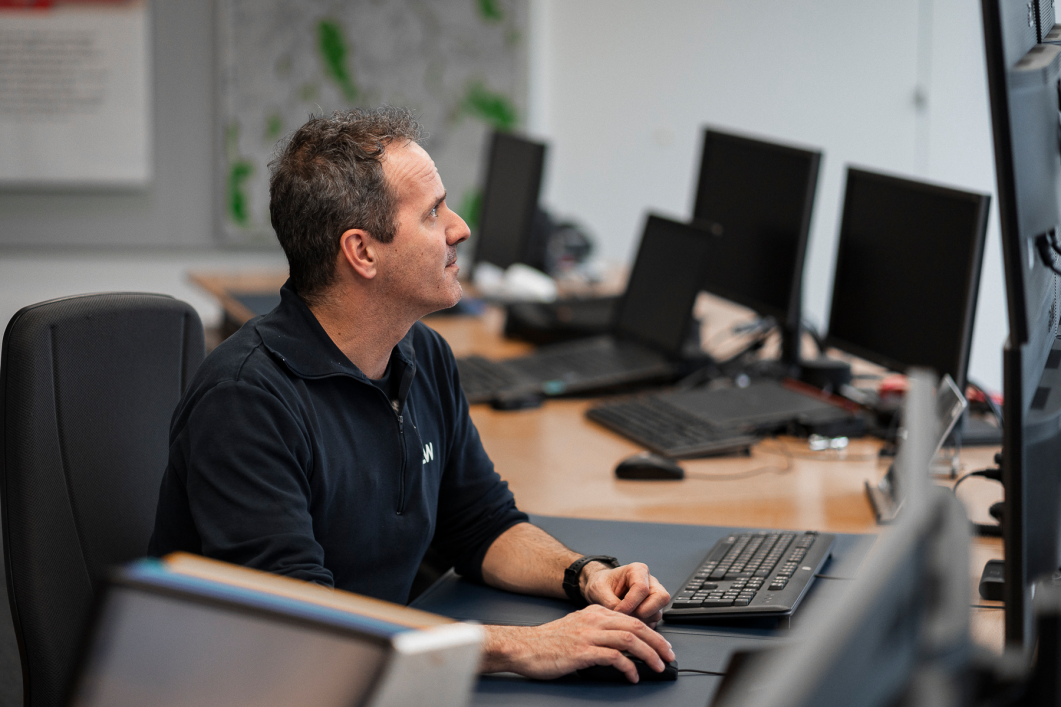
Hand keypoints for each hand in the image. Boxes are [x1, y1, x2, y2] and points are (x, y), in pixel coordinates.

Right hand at [480, 604, 675, 682]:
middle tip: (669, 655)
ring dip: (649, 654)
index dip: (652, 633)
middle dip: (657, 642)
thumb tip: (622, 646)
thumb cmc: (548, 642)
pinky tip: (633, 676)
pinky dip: (629, 667)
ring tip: (658, 666)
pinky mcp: (582, 651)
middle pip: (636, 626)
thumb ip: (598, 631)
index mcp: (595, 613)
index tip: (663, 645)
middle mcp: (594, 620)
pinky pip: (614, 657)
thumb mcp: (577, 628)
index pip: (632, 619)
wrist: (524, 646)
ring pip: (630, 639)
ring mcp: (588, 635)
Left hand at [581, 562, 670, 625]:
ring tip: (625, 619)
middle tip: (628, 615)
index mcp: (638, 570)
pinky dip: (642, 626)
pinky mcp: (652, 610)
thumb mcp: (598, 590)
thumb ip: (610, 603)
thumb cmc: (601, 584)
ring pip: (659, 612)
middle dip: (644, 611)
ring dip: (642, 620)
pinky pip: (654, 621)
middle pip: (661, 598)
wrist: (601, 588)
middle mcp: (650, 582)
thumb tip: (622, 617)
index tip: (617, 611)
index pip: (642, 588)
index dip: (629, 603)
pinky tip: (629, 623)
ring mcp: (653, 596)